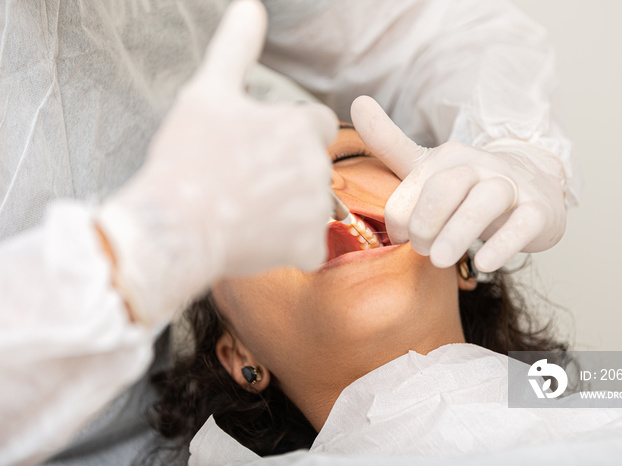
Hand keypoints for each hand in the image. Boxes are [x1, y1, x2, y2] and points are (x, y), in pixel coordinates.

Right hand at [96, 0, 337, 324]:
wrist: (175, 225)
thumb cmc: (188, 157)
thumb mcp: (207, 92)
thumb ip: (236, 49)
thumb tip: (250, 6)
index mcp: (298, 126)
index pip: (319, 124)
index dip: (293, 134)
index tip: (262, 148)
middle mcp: (315, 165)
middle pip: (313, 166)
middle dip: (287, 172)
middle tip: (245, 183)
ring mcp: (314, 208)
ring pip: (312, 205)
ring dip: (288, 209)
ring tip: (247, 211)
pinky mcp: (307, 246)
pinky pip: (310, 245)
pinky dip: (291, 245)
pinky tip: (260, 238)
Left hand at [351, 96, 566, 272]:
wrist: (533, 185)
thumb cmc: (469, 184)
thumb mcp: (427, 166)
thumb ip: (388, 142)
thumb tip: (356, 103)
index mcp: (446, 158)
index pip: (412, 189)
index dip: (399, 220)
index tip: (402, 240)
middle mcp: (479, 166)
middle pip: (445, 187)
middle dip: (425, 223)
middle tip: (422, 251)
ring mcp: (511, 187)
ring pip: (485, 201)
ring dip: (457, 233)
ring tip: (440, 260)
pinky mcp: (539, 211)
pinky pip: (523, 224)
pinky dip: (503, 244)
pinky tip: (484, 264)